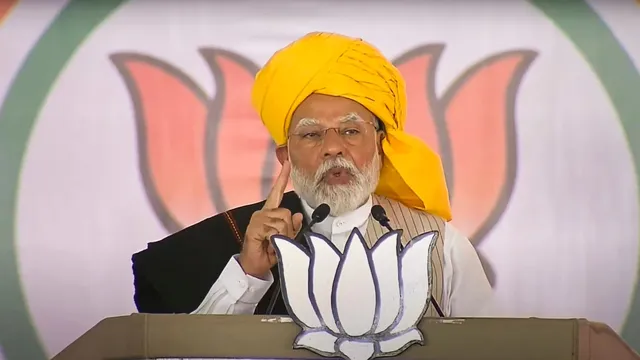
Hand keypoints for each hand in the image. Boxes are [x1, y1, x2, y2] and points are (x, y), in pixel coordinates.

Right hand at [238, 160, 303, 278]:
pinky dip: (275, 239)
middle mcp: (263, 213)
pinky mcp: (255, 227)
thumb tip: (298, 215)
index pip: (277, 192)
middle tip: (279, 240)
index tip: (287, 162)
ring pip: (283, 222)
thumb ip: (292, 227)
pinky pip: (275, 230)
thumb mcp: (285, 239)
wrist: (254, 265)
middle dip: (288, 229)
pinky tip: (267, 243)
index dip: (282, 177)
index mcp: (270, 213)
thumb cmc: (268, 251)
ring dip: (282, 235)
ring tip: (272, 242)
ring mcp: (258, 219)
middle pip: (287, 213)